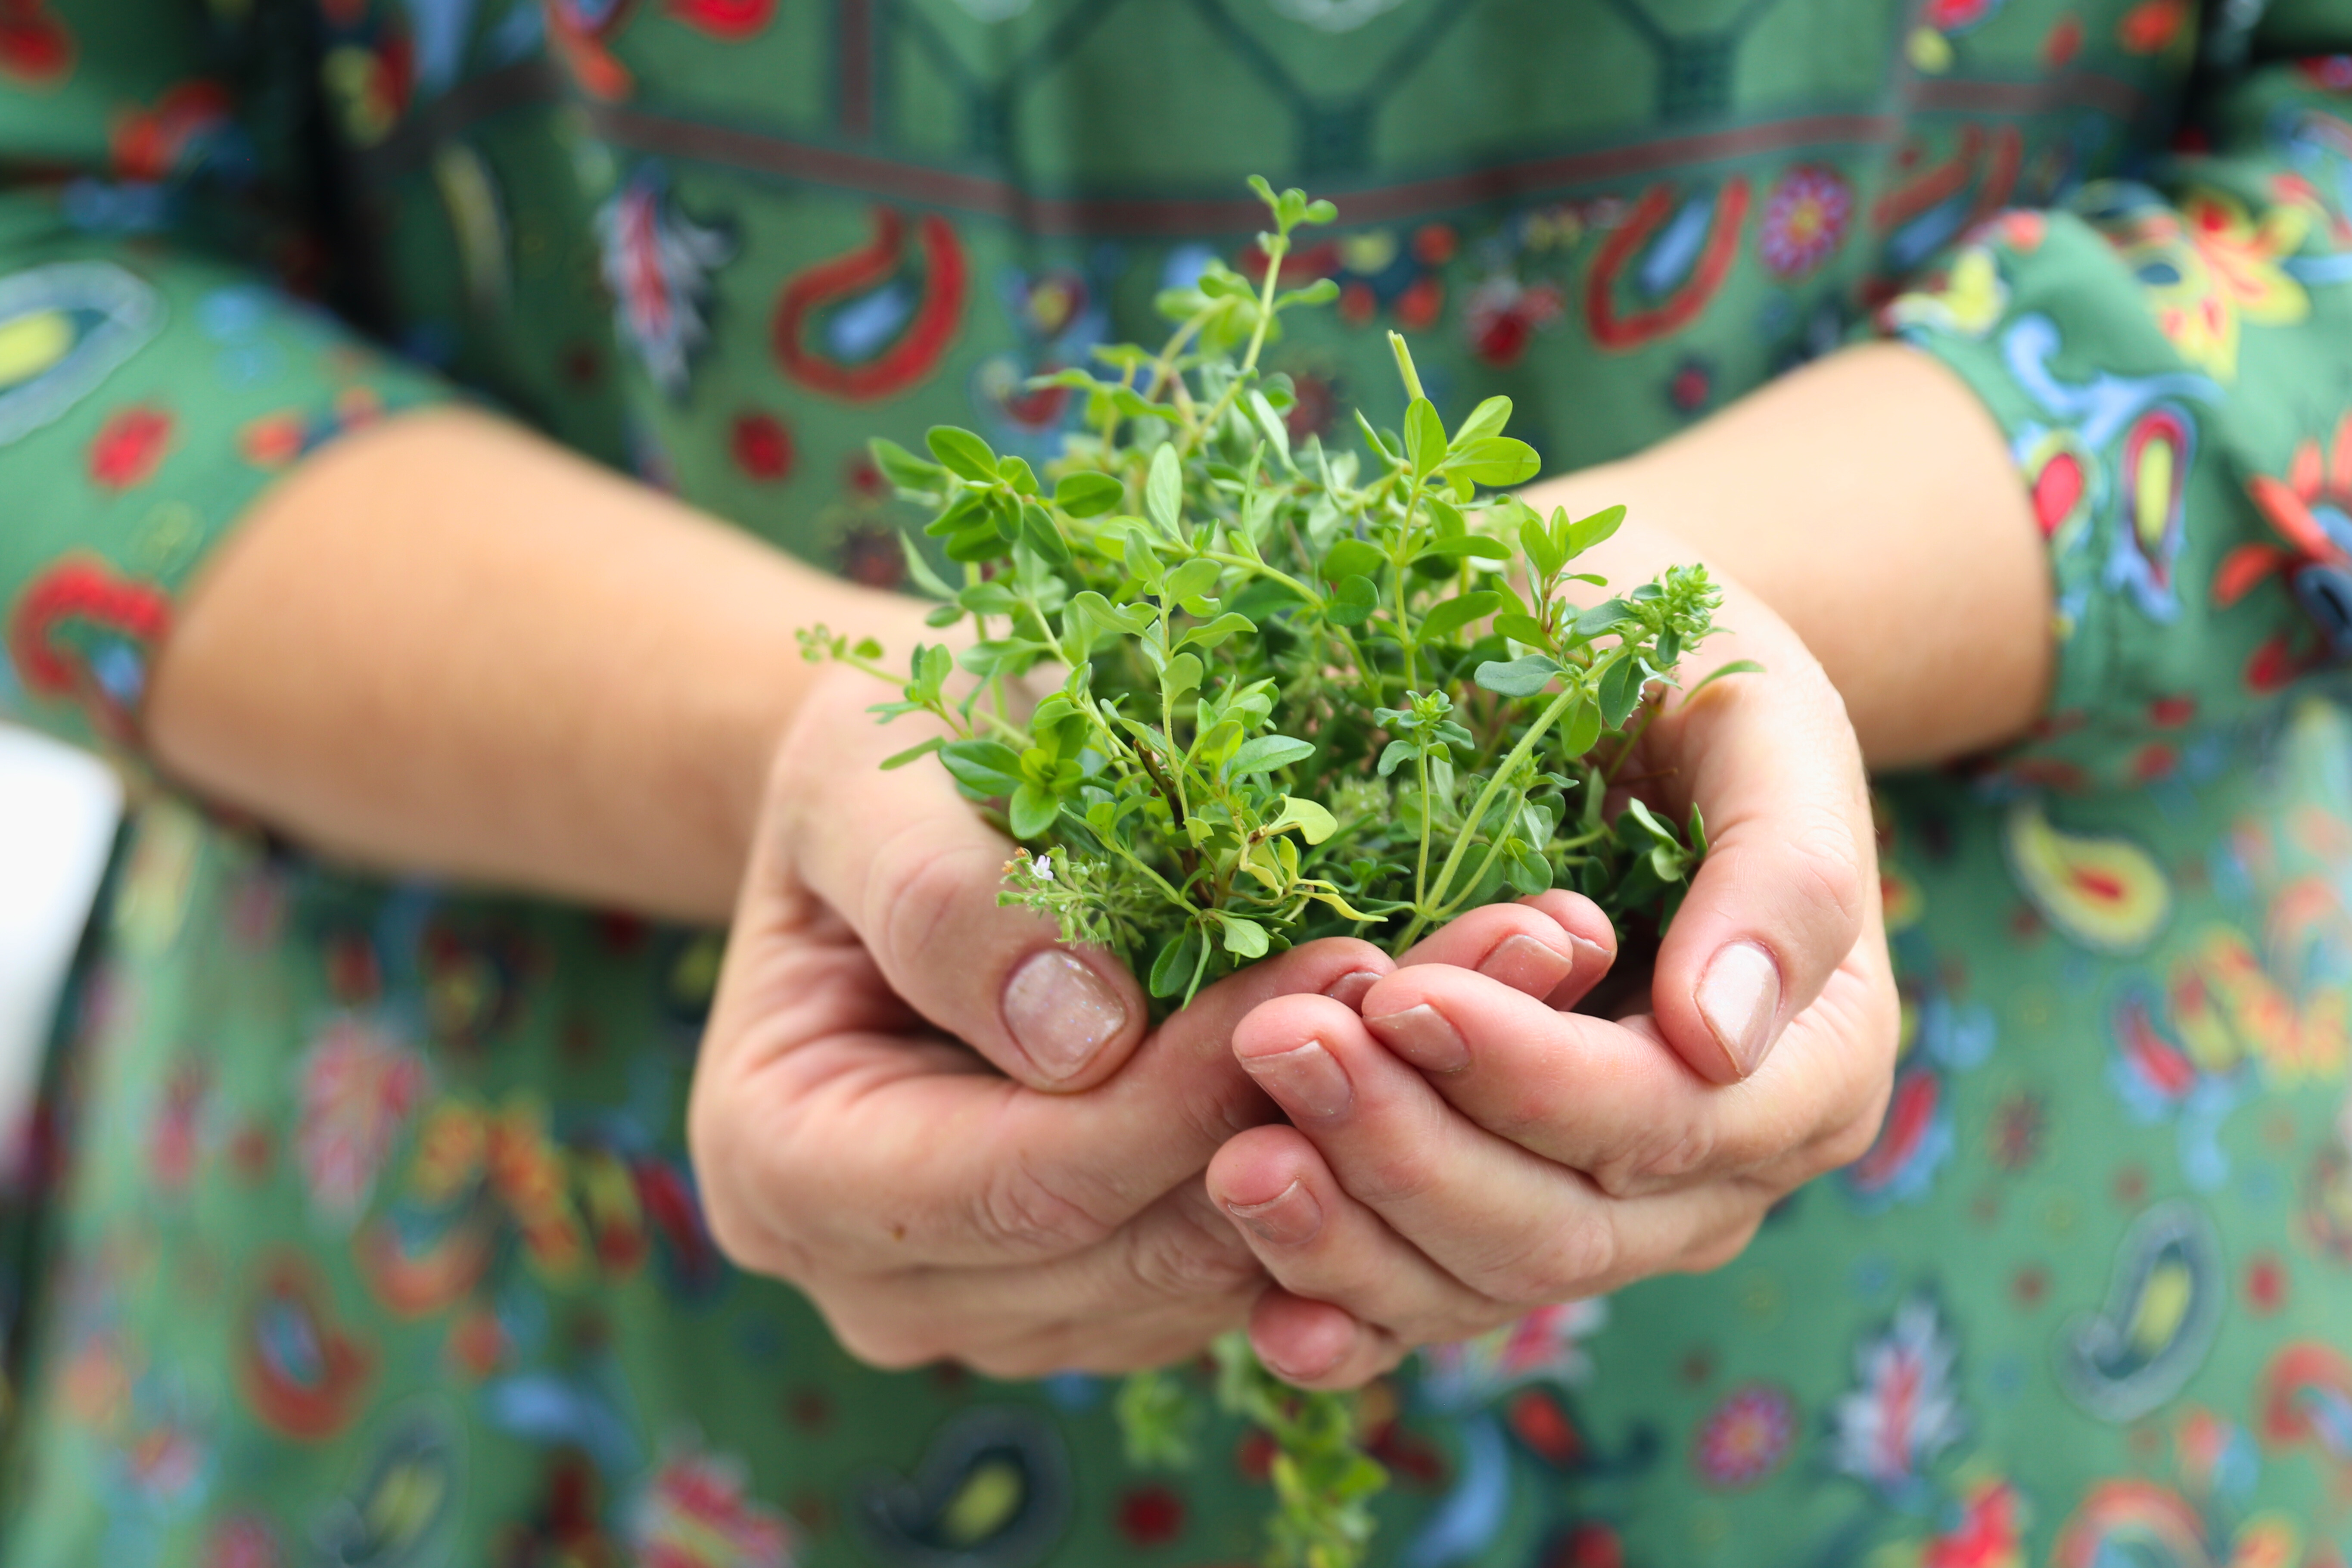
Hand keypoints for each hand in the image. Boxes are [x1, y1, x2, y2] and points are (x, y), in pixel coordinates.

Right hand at [688, 661, 1406, 1375]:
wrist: (897, 810)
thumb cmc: (872, 768)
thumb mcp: (865, 779)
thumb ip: (940, 898)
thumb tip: (1081, 1038)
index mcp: (780, 1165)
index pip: (1020, 1181)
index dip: (1184, 1097)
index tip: (1335, 971)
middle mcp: (874, 1278)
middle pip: (1119, 1255)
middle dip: (1295, 1127)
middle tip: (1448, 984)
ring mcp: (985, 1305)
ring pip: (1197, 1284)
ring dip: (1341, 1158)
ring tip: (1459, 1001)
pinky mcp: (1088, 1292)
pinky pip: (1228, 1273)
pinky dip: (1330, 1176)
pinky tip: (1412, 1057)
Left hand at [1201, 573, 1897, 1386]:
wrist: (1609, 684)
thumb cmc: (1685, 679)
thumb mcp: (1760, 719)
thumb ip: (1782, 868)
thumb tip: (1723, 1035)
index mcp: (1807, 1059)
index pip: (1663, 1115)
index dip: (1528, 1076)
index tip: (1400, 996)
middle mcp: (1718, 1163)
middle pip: (1566, 1224)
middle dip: (1411, 1150)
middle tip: (1276, 1046)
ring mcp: (1609, 1207)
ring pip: (1487, 1282)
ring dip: (1354, 1238)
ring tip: (1235, 1161)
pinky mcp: (1503, 1211)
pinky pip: (1430, 1305)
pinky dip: (1350, 1321)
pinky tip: (1270, 1323)